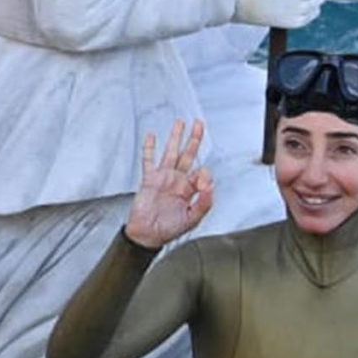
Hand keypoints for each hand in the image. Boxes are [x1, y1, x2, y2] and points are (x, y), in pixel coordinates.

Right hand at [125, 119, 214, 248]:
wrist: (147, 234)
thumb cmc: (169, 229)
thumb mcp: (192, 219)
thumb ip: (204, 203)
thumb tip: (210, 187)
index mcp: (189, 189)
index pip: (201, 172)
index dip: (205, 174)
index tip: (203, 184)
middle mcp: (177, 181)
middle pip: (188, 155)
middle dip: (194, 139)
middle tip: (199, 124)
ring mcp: (163, 178)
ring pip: (171, 153)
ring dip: (176, 137)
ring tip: (180, 123)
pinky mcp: (149, 179)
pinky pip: (149, 160)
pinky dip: (150, 148)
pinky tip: (152, 136)